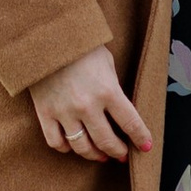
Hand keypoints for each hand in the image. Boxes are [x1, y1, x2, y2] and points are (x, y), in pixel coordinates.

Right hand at [30, 45, 152, 162]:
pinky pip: (55, 142)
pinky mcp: (45, 112)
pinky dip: (65, 147)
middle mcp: (87, 106)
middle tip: (121, 154)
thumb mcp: (107, 63)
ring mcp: (65, 111)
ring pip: (82, 147)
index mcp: (108, 91)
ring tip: (99, 155)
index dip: (141, 138)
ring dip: (94, 154)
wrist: (47, 36)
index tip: (145, 146)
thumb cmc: (81, 46)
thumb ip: (113, 87)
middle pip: (106, 141)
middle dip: (118, 151)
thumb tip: (119, 110)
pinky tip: (71, 145)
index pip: (131, 124)